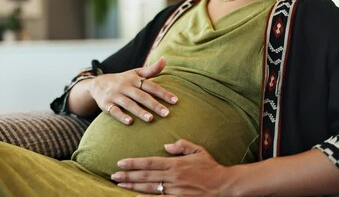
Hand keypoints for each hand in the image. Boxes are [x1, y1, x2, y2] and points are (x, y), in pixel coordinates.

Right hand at [89, 57, 177, 124]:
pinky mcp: (106, 104)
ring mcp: (115, 96)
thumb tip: (165, 59)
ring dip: (139, 111)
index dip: (163, 93)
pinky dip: (121, 116)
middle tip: (167, 113)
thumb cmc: (123, 80)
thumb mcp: (135, 73)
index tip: (175, 101)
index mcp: (134, 79)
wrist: (97, 84)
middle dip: (154, 104)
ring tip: (150, 119)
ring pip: (129, 104)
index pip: (151, 86)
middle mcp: (125, 86)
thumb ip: (151, 69)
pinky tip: (130, 122)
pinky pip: (114, 111)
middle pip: (141, 96)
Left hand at [112, 139, 230, 196]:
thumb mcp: (198, 150)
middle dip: (128, 176)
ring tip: (120, 185)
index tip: (120, 163)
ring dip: (133, 187)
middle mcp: (173, 177)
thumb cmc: (211, 167)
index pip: (150, 163)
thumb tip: (165, 146)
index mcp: (176, 164)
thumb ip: (182, 146)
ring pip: (149, 189)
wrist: (224, 185)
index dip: (134, 163)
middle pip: (145, 177)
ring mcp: (176, 191)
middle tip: (114, 175)